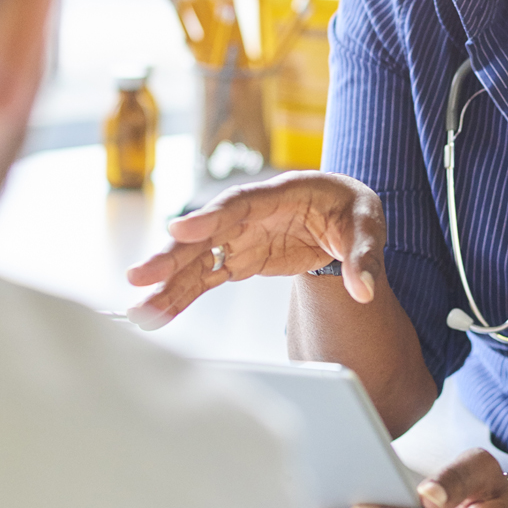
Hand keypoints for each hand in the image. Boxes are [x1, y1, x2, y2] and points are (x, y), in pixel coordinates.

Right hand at [125, 171, 384, 328]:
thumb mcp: (369, 225)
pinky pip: (206, 278)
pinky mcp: (240, 258)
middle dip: (172, 254)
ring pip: (199, 259)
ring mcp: (242, 236)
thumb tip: (364, 290)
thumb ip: (364, 257)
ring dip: (168, 283)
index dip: (210, 216)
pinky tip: (158, 314)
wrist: (343, 214)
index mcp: (284, 192)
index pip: (242, 202)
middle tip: (139, 276)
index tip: (179, 230)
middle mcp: (253, 212)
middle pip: (207, 231)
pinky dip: (182, 296)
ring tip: (138, 310)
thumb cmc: (353, 210)